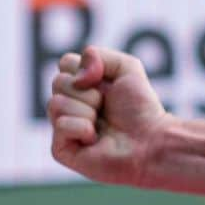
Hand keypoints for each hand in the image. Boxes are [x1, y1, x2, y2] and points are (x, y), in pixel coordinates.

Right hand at [47, 45, 170, 186]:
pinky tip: (95, 138)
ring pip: (55, 103)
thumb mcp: (126, 67)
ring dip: (86, 110)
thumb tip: (75, 76)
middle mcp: (69, 105)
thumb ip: (97, 54)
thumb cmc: (140, 108)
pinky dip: (82, 128)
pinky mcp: (61, 149)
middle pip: (57, 82)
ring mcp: (64, 128)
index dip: (86, 68)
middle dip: (88, 92)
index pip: (64, 64)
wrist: (150, 141)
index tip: (105, 81)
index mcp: (81, 86)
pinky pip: (61, 126)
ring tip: (102, 123)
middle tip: (105, 105)